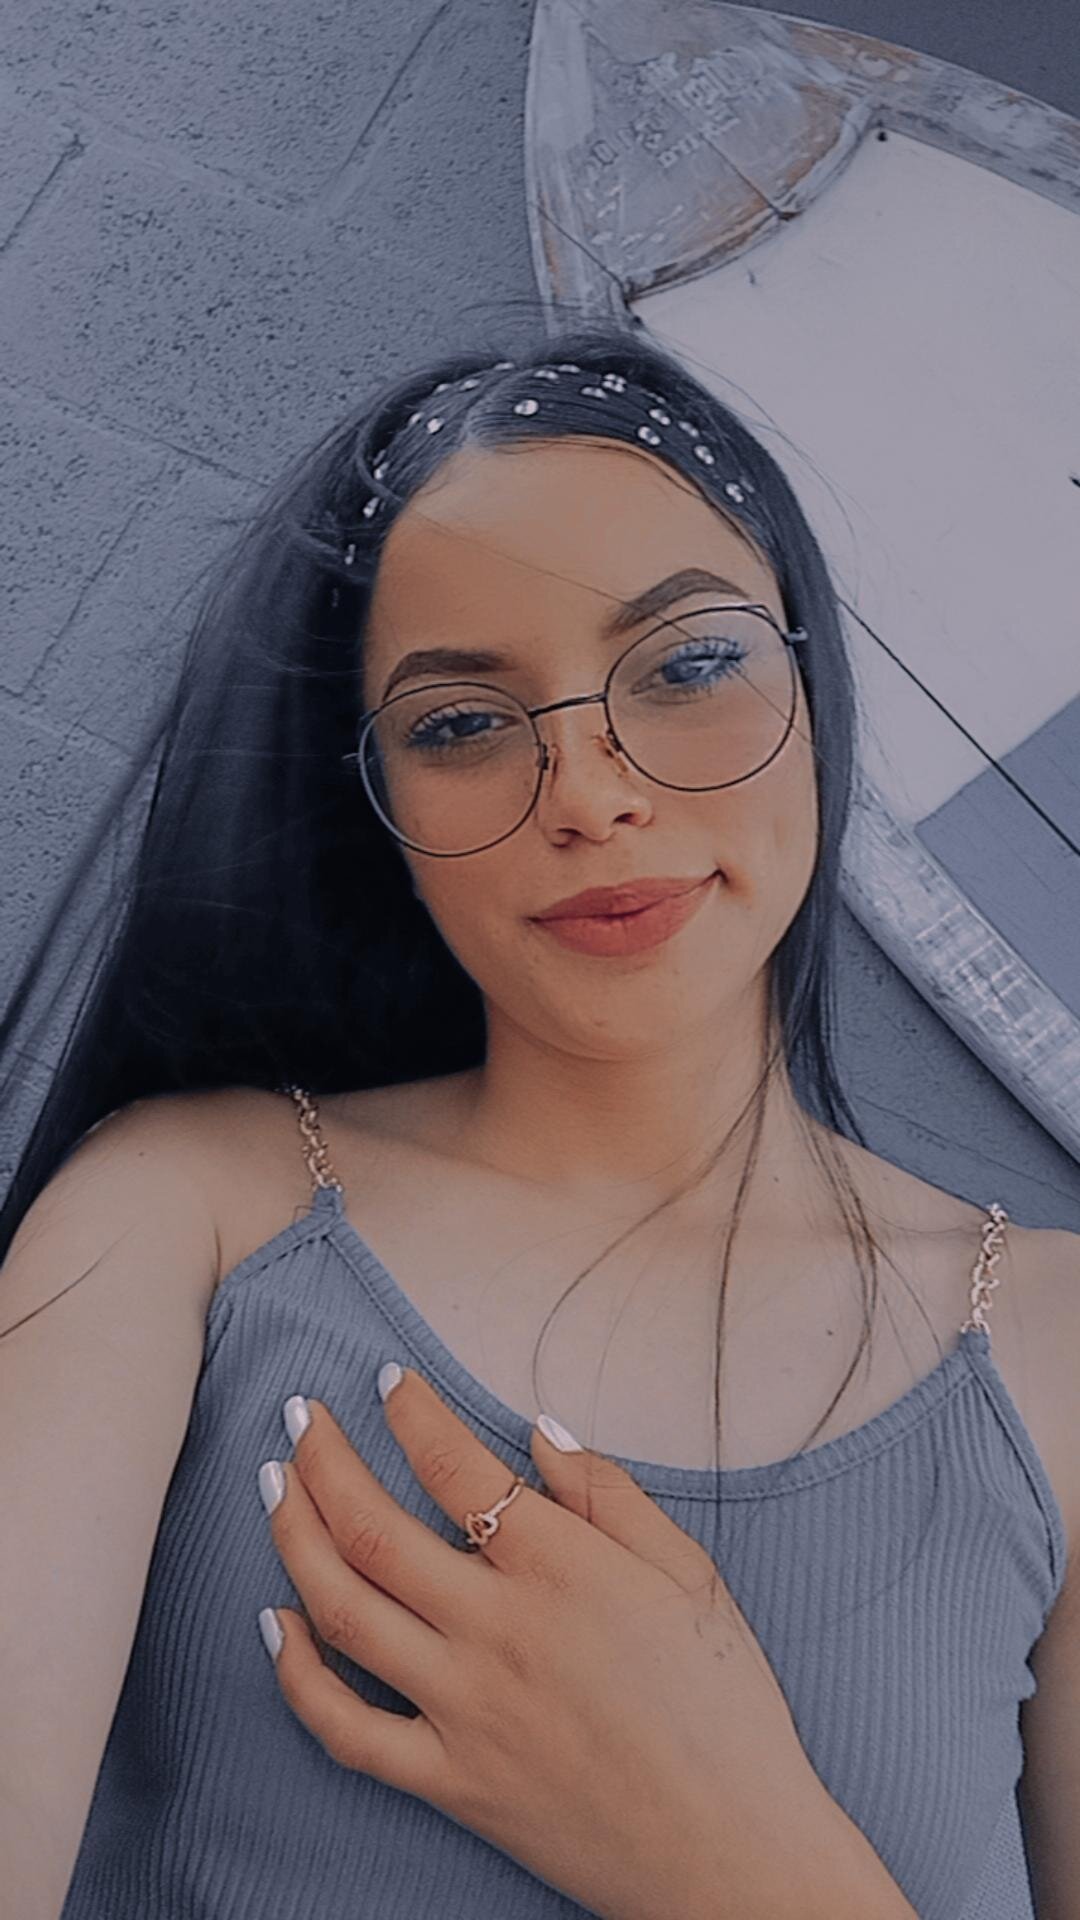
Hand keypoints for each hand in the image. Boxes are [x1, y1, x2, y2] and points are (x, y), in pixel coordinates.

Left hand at [257, 1365, 859, 1919]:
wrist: (731, 1850)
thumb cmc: (725, 1706)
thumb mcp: (691, 1574)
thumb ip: (610, 1494)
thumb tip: (537, 1430)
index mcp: (560, 1569)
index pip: (455, 1464)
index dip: (409, 1410)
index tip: (387, 1379)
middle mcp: (497, 1630)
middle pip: (373, 1528)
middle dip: (324, 1458)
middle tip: (303, 1416)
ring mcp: (463, 1710)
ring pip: (344, 1610)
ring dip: (294, 1538)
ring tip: (276, 1486)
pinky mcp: (449, 1781)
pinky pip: (346, 1728)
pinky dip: (297, 1674)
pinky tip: (278, 1622)